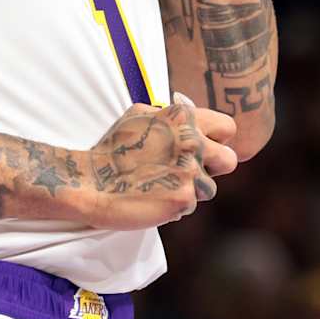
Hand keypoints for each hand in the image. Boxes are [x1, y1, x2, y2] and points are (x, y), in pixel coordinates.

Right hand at [80, 94, 237, 228]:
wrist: (90, 181)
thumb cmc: (113, 149)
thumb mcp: (141, 115)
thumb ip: (172, 115)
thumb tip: (191, 111)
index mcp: (183, 117)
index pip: (227, 128)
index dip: (216, 140)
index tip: (202, 148)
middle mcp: (191, 141)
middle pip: (229, 160)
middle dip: (212, 169)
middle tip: (187, 172)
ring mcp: (189, 171)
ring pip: (209, 188)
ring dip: (190, 190)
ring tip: (160, 185)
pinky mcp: (184, 198)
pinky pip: (190, 206)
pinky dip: (174, 206)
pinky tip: (152, 198)